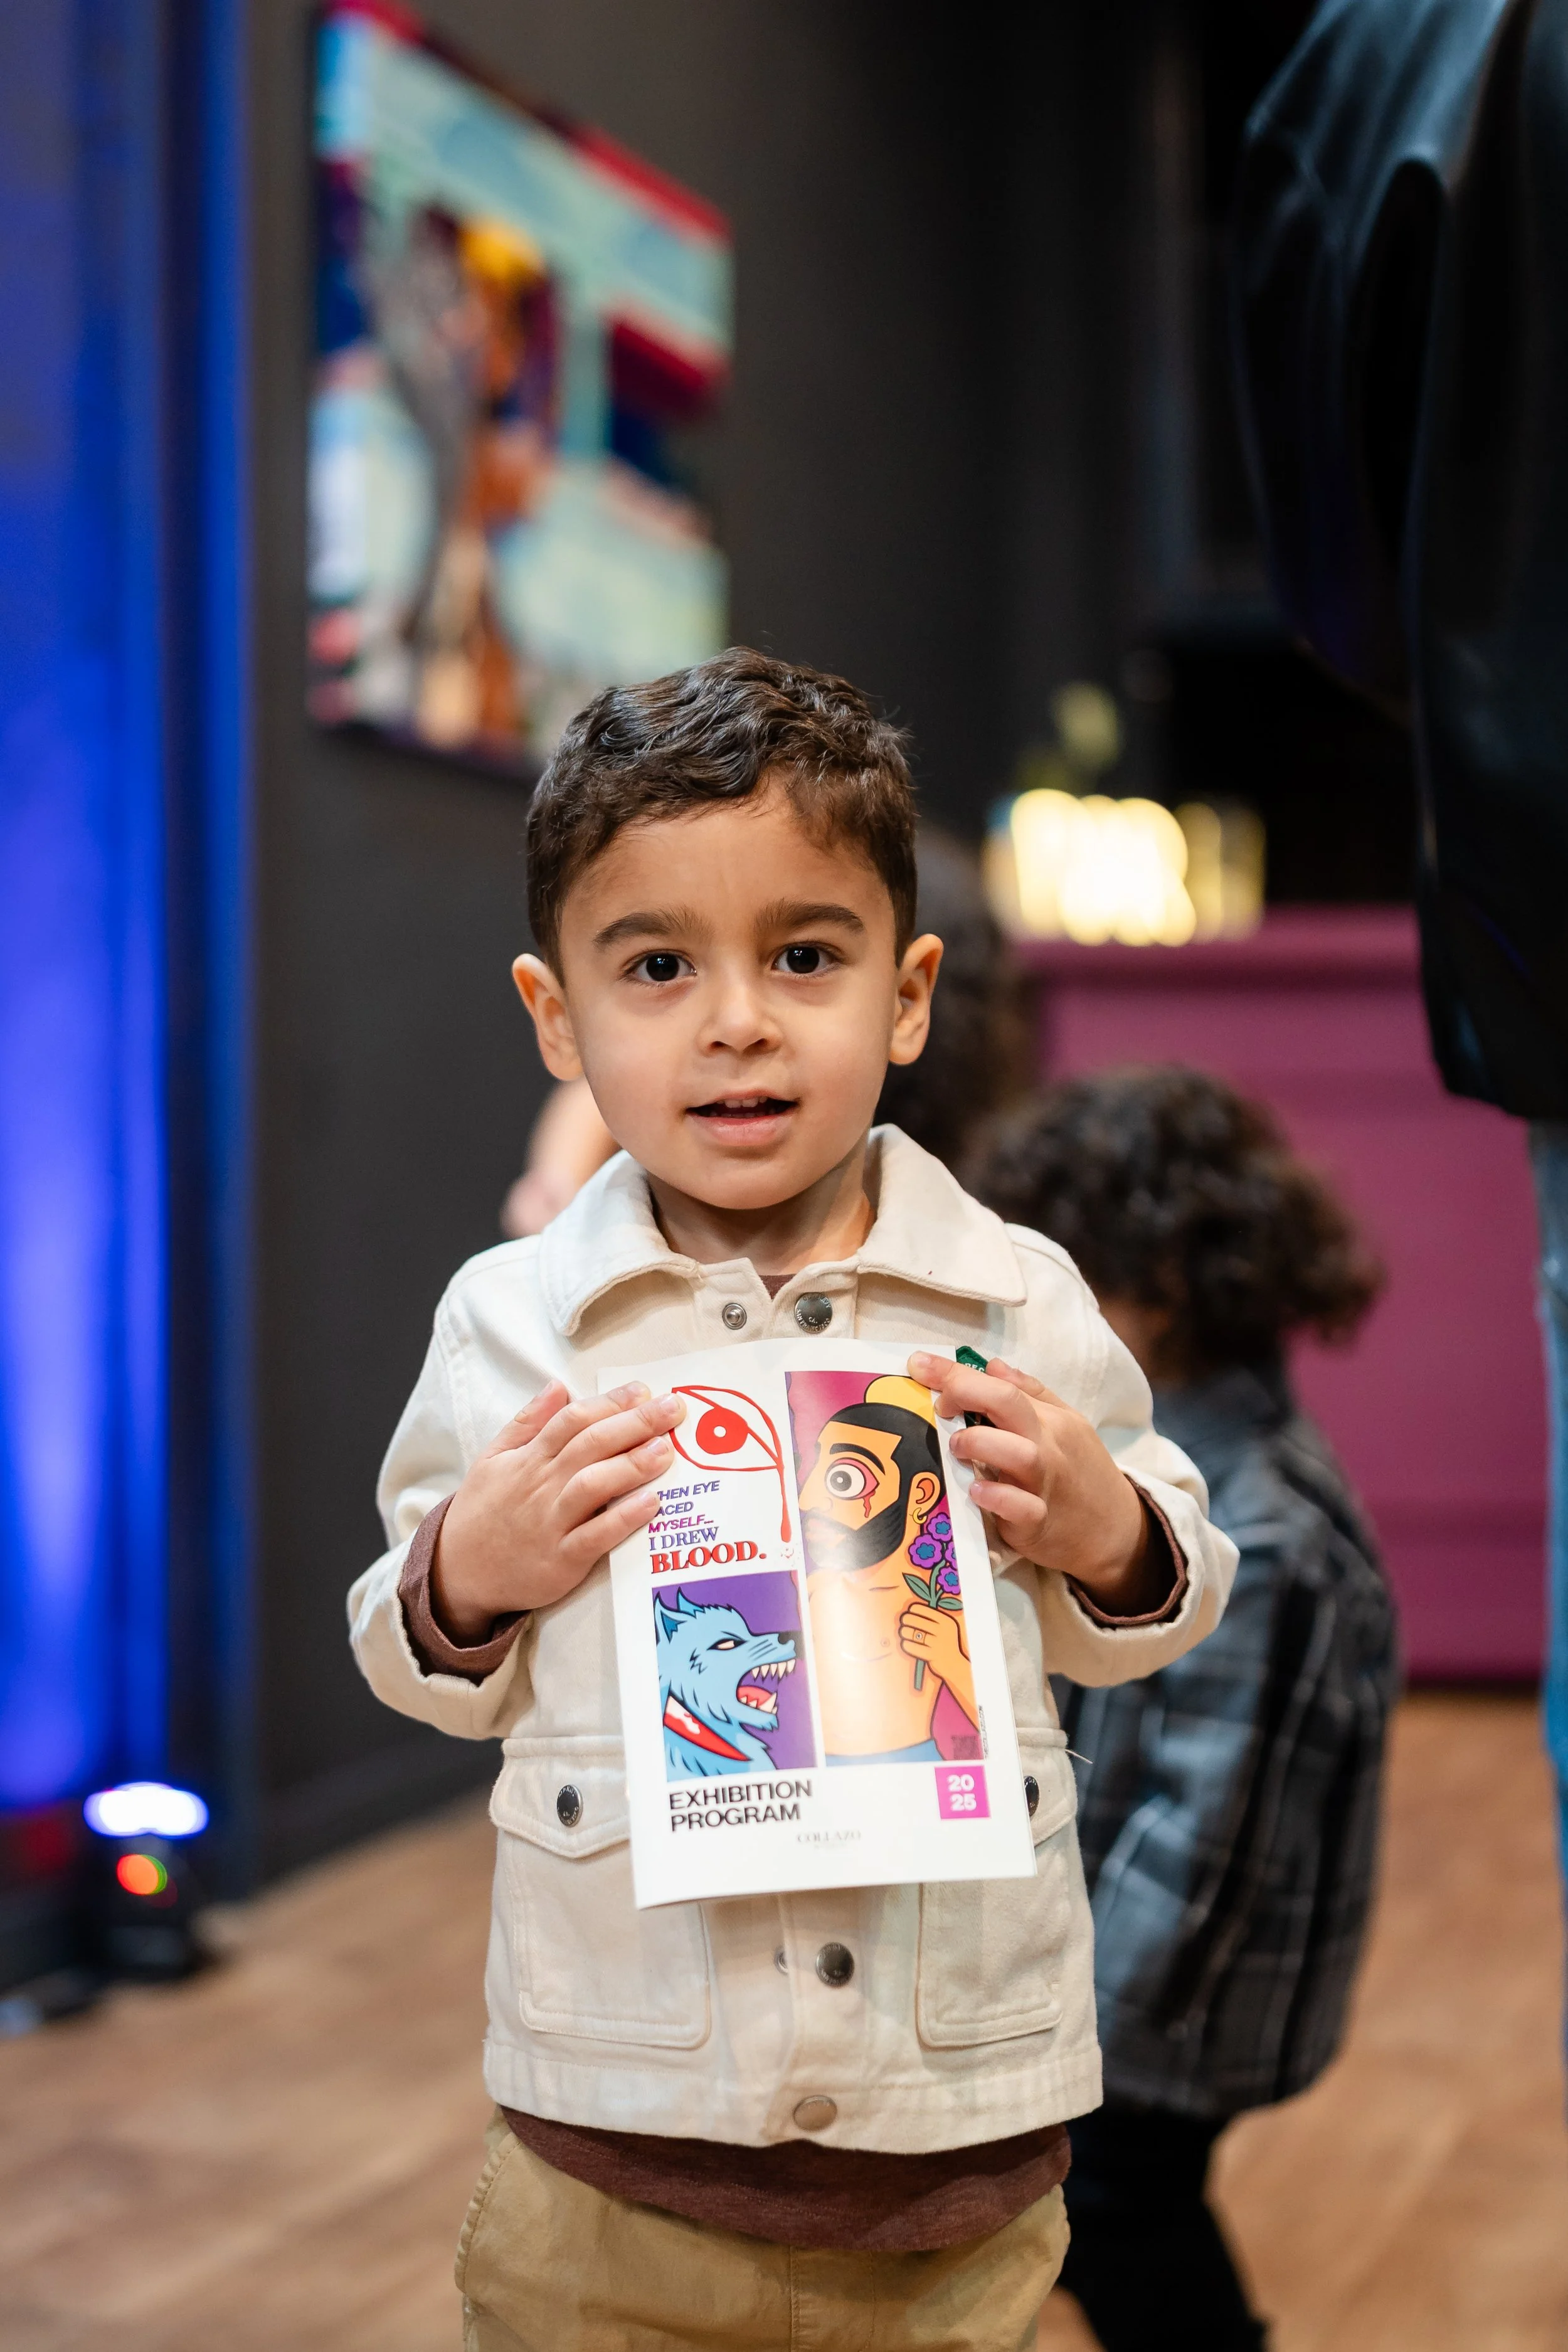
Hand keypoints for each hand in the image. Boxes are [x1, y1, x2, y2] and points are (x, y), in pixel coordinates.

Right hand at [432, 1381, 685, 1641]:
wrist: (457, 1574)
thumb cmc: (482, 1513)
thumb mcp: (492, 1459)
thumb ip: (526, 1423)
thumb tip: (558, 1387)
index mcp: (528, 1459)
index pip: (572, 1420)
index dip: (609, 1403)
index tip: (642, 1390)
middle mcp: (541, 1486)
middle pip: (591, 1444)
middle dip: (635, 1423)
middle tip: (672, 1409)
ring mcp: (551, 1524)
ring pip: (593, 1485)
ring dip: (631, 1465)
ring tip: (665, 1450)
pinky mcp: (561, 1561)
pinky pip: (595, 1536)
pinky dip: (623, 1519)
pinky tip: (651, 1504)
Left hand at [899, 1601, 975, 1718]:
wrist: (958, 1669)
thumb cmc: (947, 1647)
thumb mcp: (943, 1630)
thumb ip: (929, 1619)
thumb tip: (908, 1611)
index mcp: (945, 1620)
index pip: (919, 1608)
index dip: (910, 1612)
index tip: (908, 1616)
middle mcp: (941, 1630)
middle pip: (911, 1619)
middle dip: (904, 1622)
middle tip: (904, 1627)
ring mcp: (936, 1643)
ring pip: (908, 1632)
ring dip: (903, 1634)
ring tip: (906, 1637)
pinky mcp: (931, 1655)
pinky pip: (910, 1646)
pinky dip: (906, 1645)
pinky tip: (908, 1646)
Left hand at [908, 1352, 1168, 1614]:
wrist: (1115, 1531)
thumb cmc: (1081, 1473)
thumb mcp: (1067, 1425)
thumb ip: (1031, 1394)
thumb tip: (992, 1365)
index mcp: (1049, 1420)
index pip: (1001, 1385)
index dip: (956, 1373)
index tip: (919, 1364)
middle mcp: (1047, 1446)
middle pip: (1009, 1406)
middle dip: (965, 1392)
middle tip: (936, 1404)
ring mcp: (1044, 1485)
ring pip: (1018, 1454)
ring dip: (980, 1442)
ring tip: (956, 1445)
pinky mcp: (1038, 1523)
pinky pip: (1021, 1507)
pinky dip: (998, 1497)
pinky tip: (976, 1491)